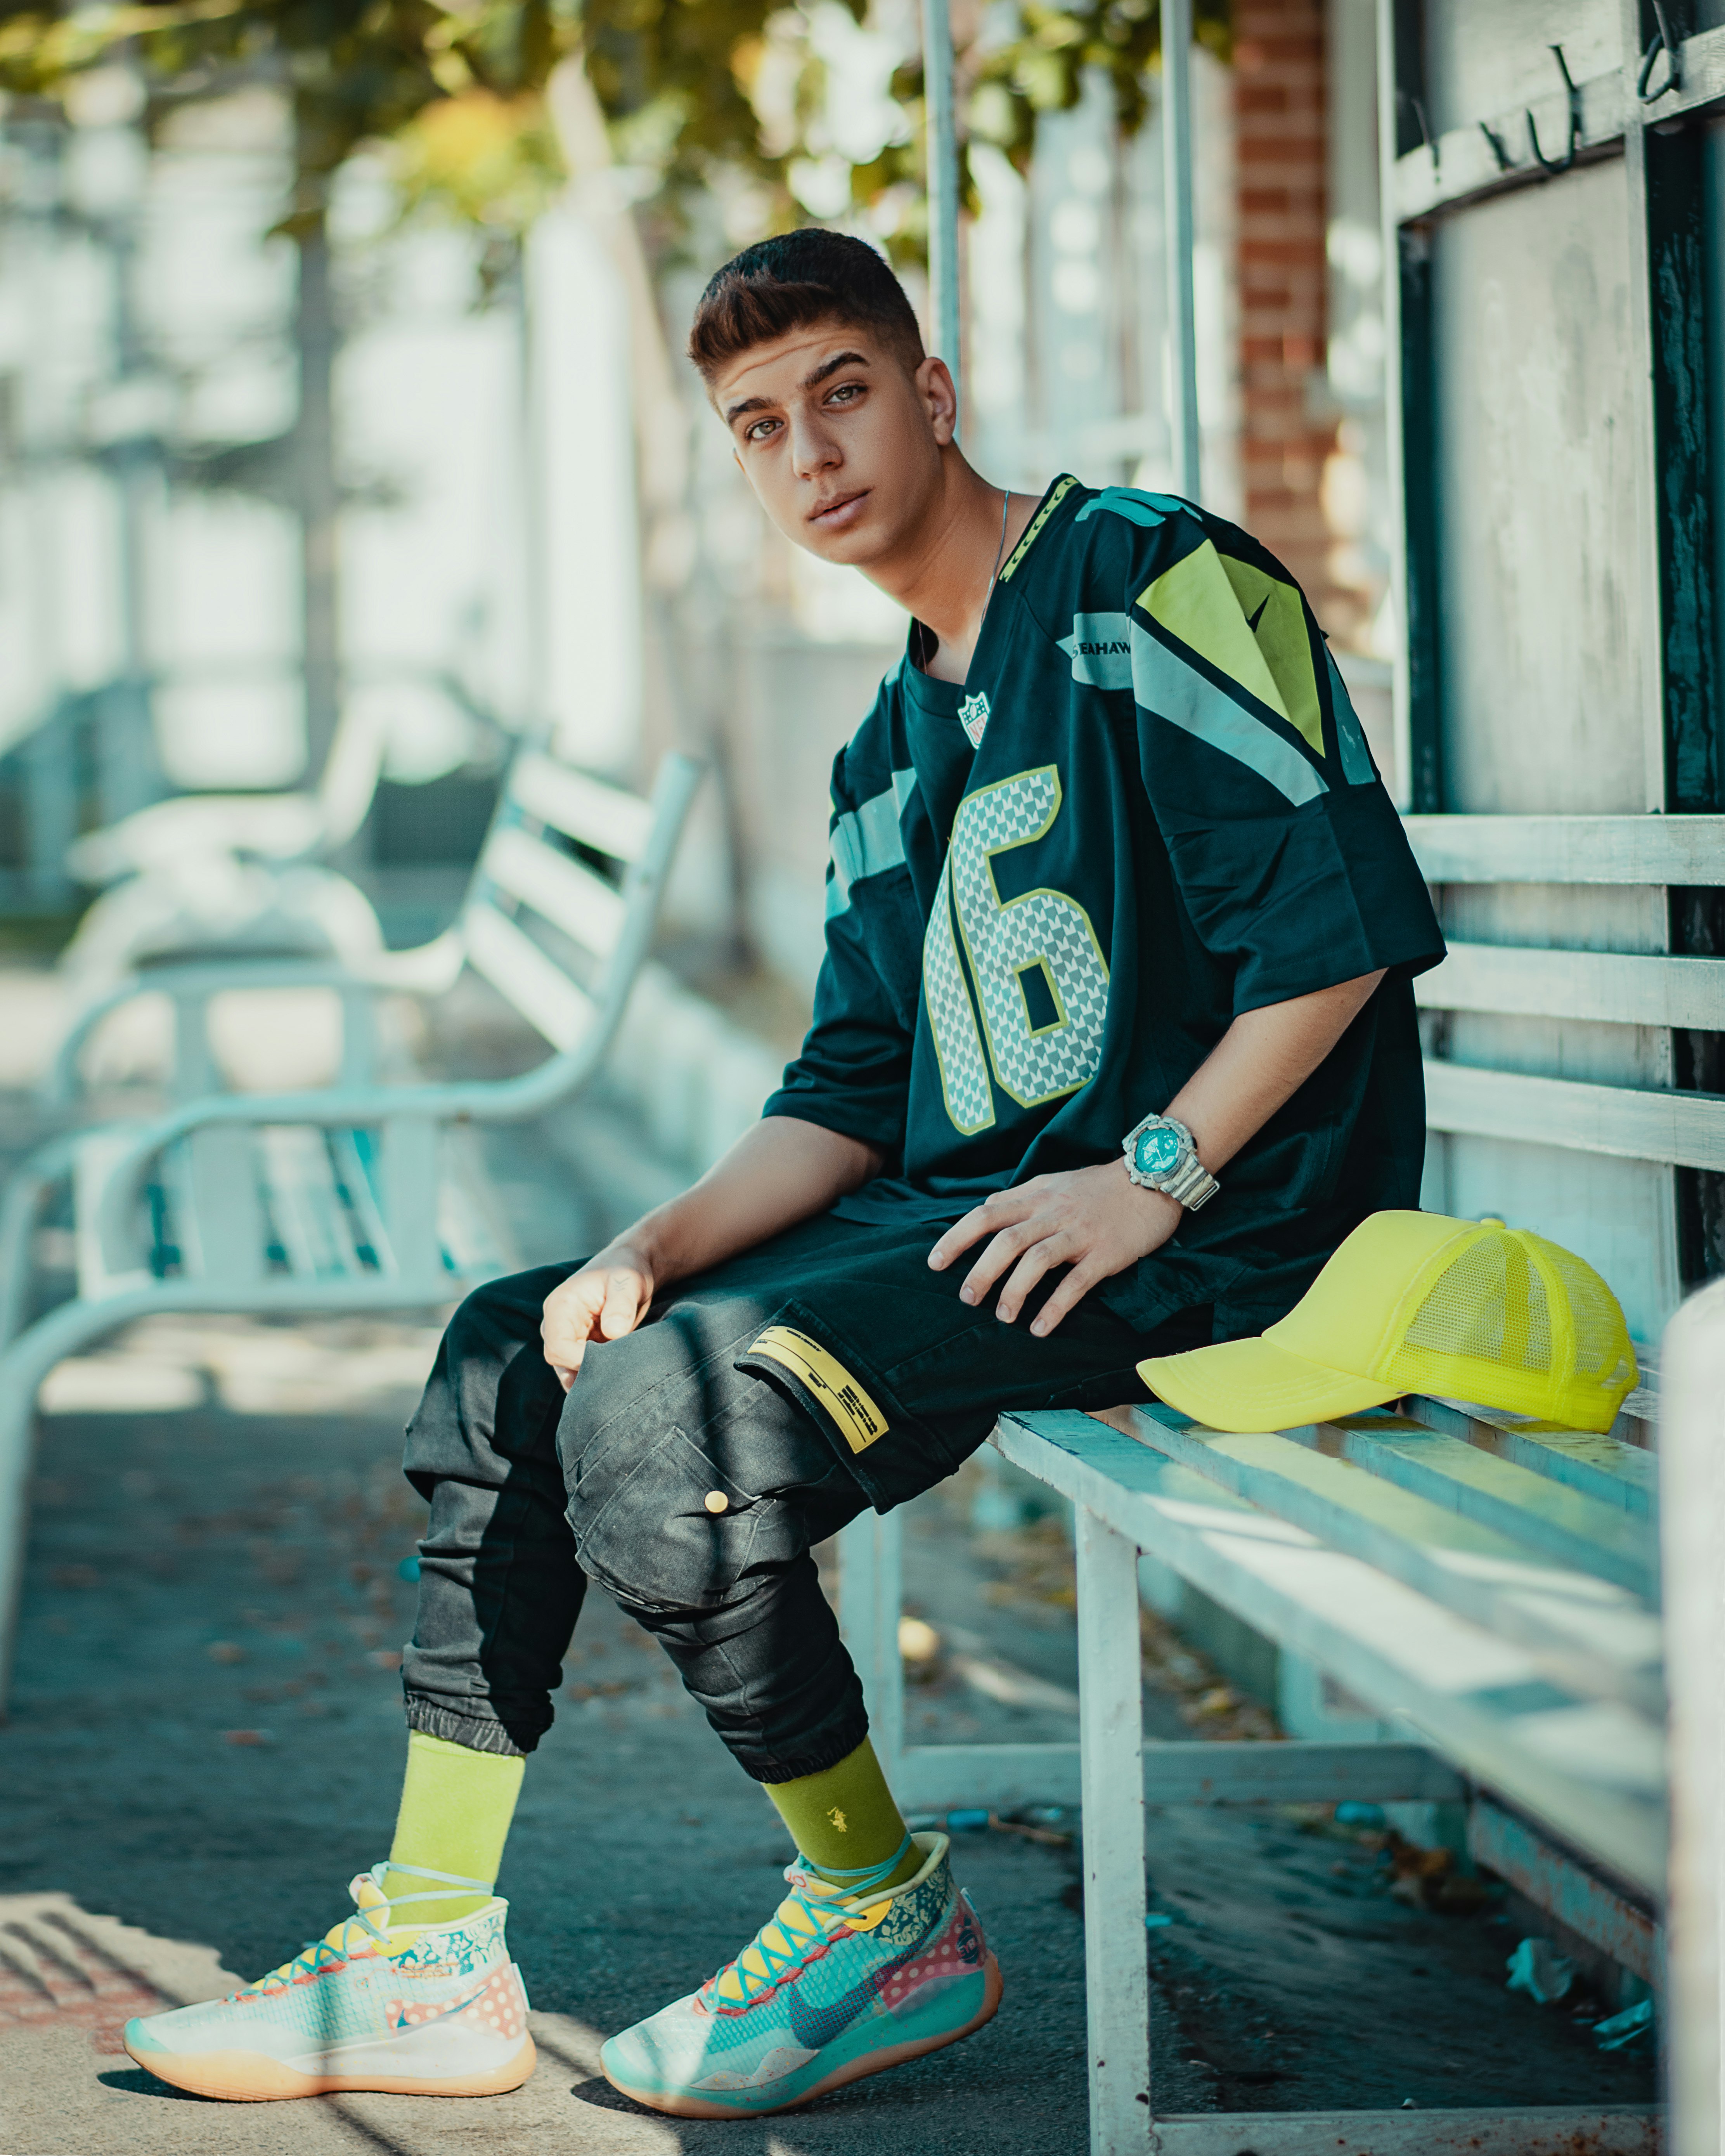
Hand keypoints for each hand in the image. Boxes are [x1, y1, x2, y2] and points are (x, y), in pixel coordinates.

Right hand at [541, 1244, 654, 1389]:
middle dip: (588, 1371)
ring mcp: (566, 1335)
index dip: (581, 1362)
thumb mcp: (628, 1283)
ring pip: (569, 1369)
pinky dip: (595, 1374)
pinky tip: (615, 1375)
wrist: (630, 1267)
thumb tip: (614, 1333)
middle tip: (619, 1372)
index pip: (558, 1348)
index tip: (611, 1362)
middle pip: (561, 1363)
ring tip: (618, 1376)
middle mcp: (556, 1323)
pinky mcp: (578, 1344)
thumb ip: (621, 1306)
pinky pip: (580, 1368)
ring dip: (592, 1375)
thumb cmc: (626, 1270)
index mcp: (560, 1306)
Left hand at [926, 1163, 1179, 1336]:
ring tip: (1003, 1317)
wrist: (1153, 1178)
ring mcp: (1079, 1233)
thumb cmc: (1100, 1186)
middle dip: (981, 1271)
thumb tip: (986, 1207)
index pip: (986, 1214)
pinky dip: (1055, 1307)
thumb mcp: (1054, 1182)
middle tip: (967, 1298)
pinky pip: (1075, 1283)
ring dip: (1014, 1291)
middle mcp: (1053, 1213)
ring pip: (1036, 1260)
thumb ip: (1020, 1197)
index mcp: (1037, 1196)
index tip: (934, 1263)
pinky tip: (1040, 1327)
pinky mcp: (1105, 1254)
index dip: (957, 1238)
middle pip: (1006, 1240)